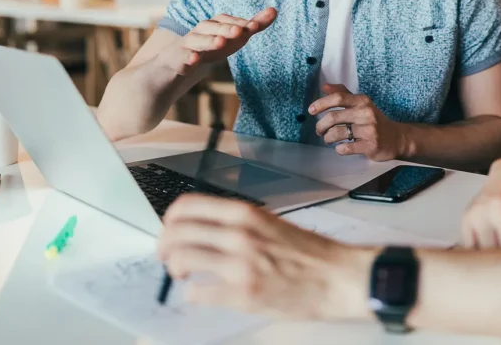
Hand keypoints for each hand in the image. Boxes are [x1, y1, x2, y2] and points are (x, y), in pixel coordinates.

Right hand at [156, 8, 276, 76]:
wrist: (175, 64)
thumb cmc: (210, 47)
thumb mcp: (232, 38)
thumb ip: (253, 25)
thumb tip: (275, 10)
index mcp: (213, 26)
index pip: (226, 21)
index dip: (240, 22)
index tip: (256, 25)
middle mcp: (199, 32)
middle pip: (211, 27)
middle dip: (226, 28)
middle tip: (240, 31)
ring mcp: (186, 45)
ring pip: (196, 41)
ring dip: (208, 41)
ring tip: (221, 42)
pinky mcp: (176, 60)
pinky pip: (181, 58)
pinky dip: (188, 58)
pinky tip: (194, 60)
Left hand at [158, 194, 371, 319]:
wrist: (337, 277)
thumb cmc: (309, 252)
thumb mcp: (270, 224)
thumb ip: (237, 224)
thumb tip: (202, 230)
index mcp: (246, 213)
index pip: (187, 206)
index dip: (169, 220)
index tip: (168, 230)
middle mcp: (239, 234)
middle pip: (176, 233)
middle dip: (163, 247)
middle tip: (166, 256)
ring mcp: (240, 265)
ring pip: (181, 261)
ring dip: (175, 269)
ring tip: (183, 274)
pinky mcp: (243, 294)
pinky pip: (198, 293)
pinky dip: (193, 294)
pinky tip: (201, 293)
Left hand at [310, 84, 406, 160]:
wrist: (397, 138)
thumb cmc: (375, 120)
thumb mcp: (362, 104)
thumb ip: (344, 94)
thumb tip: (324, 86)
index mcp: (363, 101)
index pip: (338, 97)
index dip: (321, 103)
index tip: (311, 110)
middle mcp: (366, 113)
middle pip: (334, 117)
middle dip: (321, 125)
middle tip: (319, 131)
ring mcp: (369, 130)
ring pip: (337, 133)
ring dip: (328, 138)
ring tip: (329, 139)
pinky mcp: (371, 146)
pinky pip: (346, 148)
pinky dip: (339, 149)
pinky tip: (341, 148)